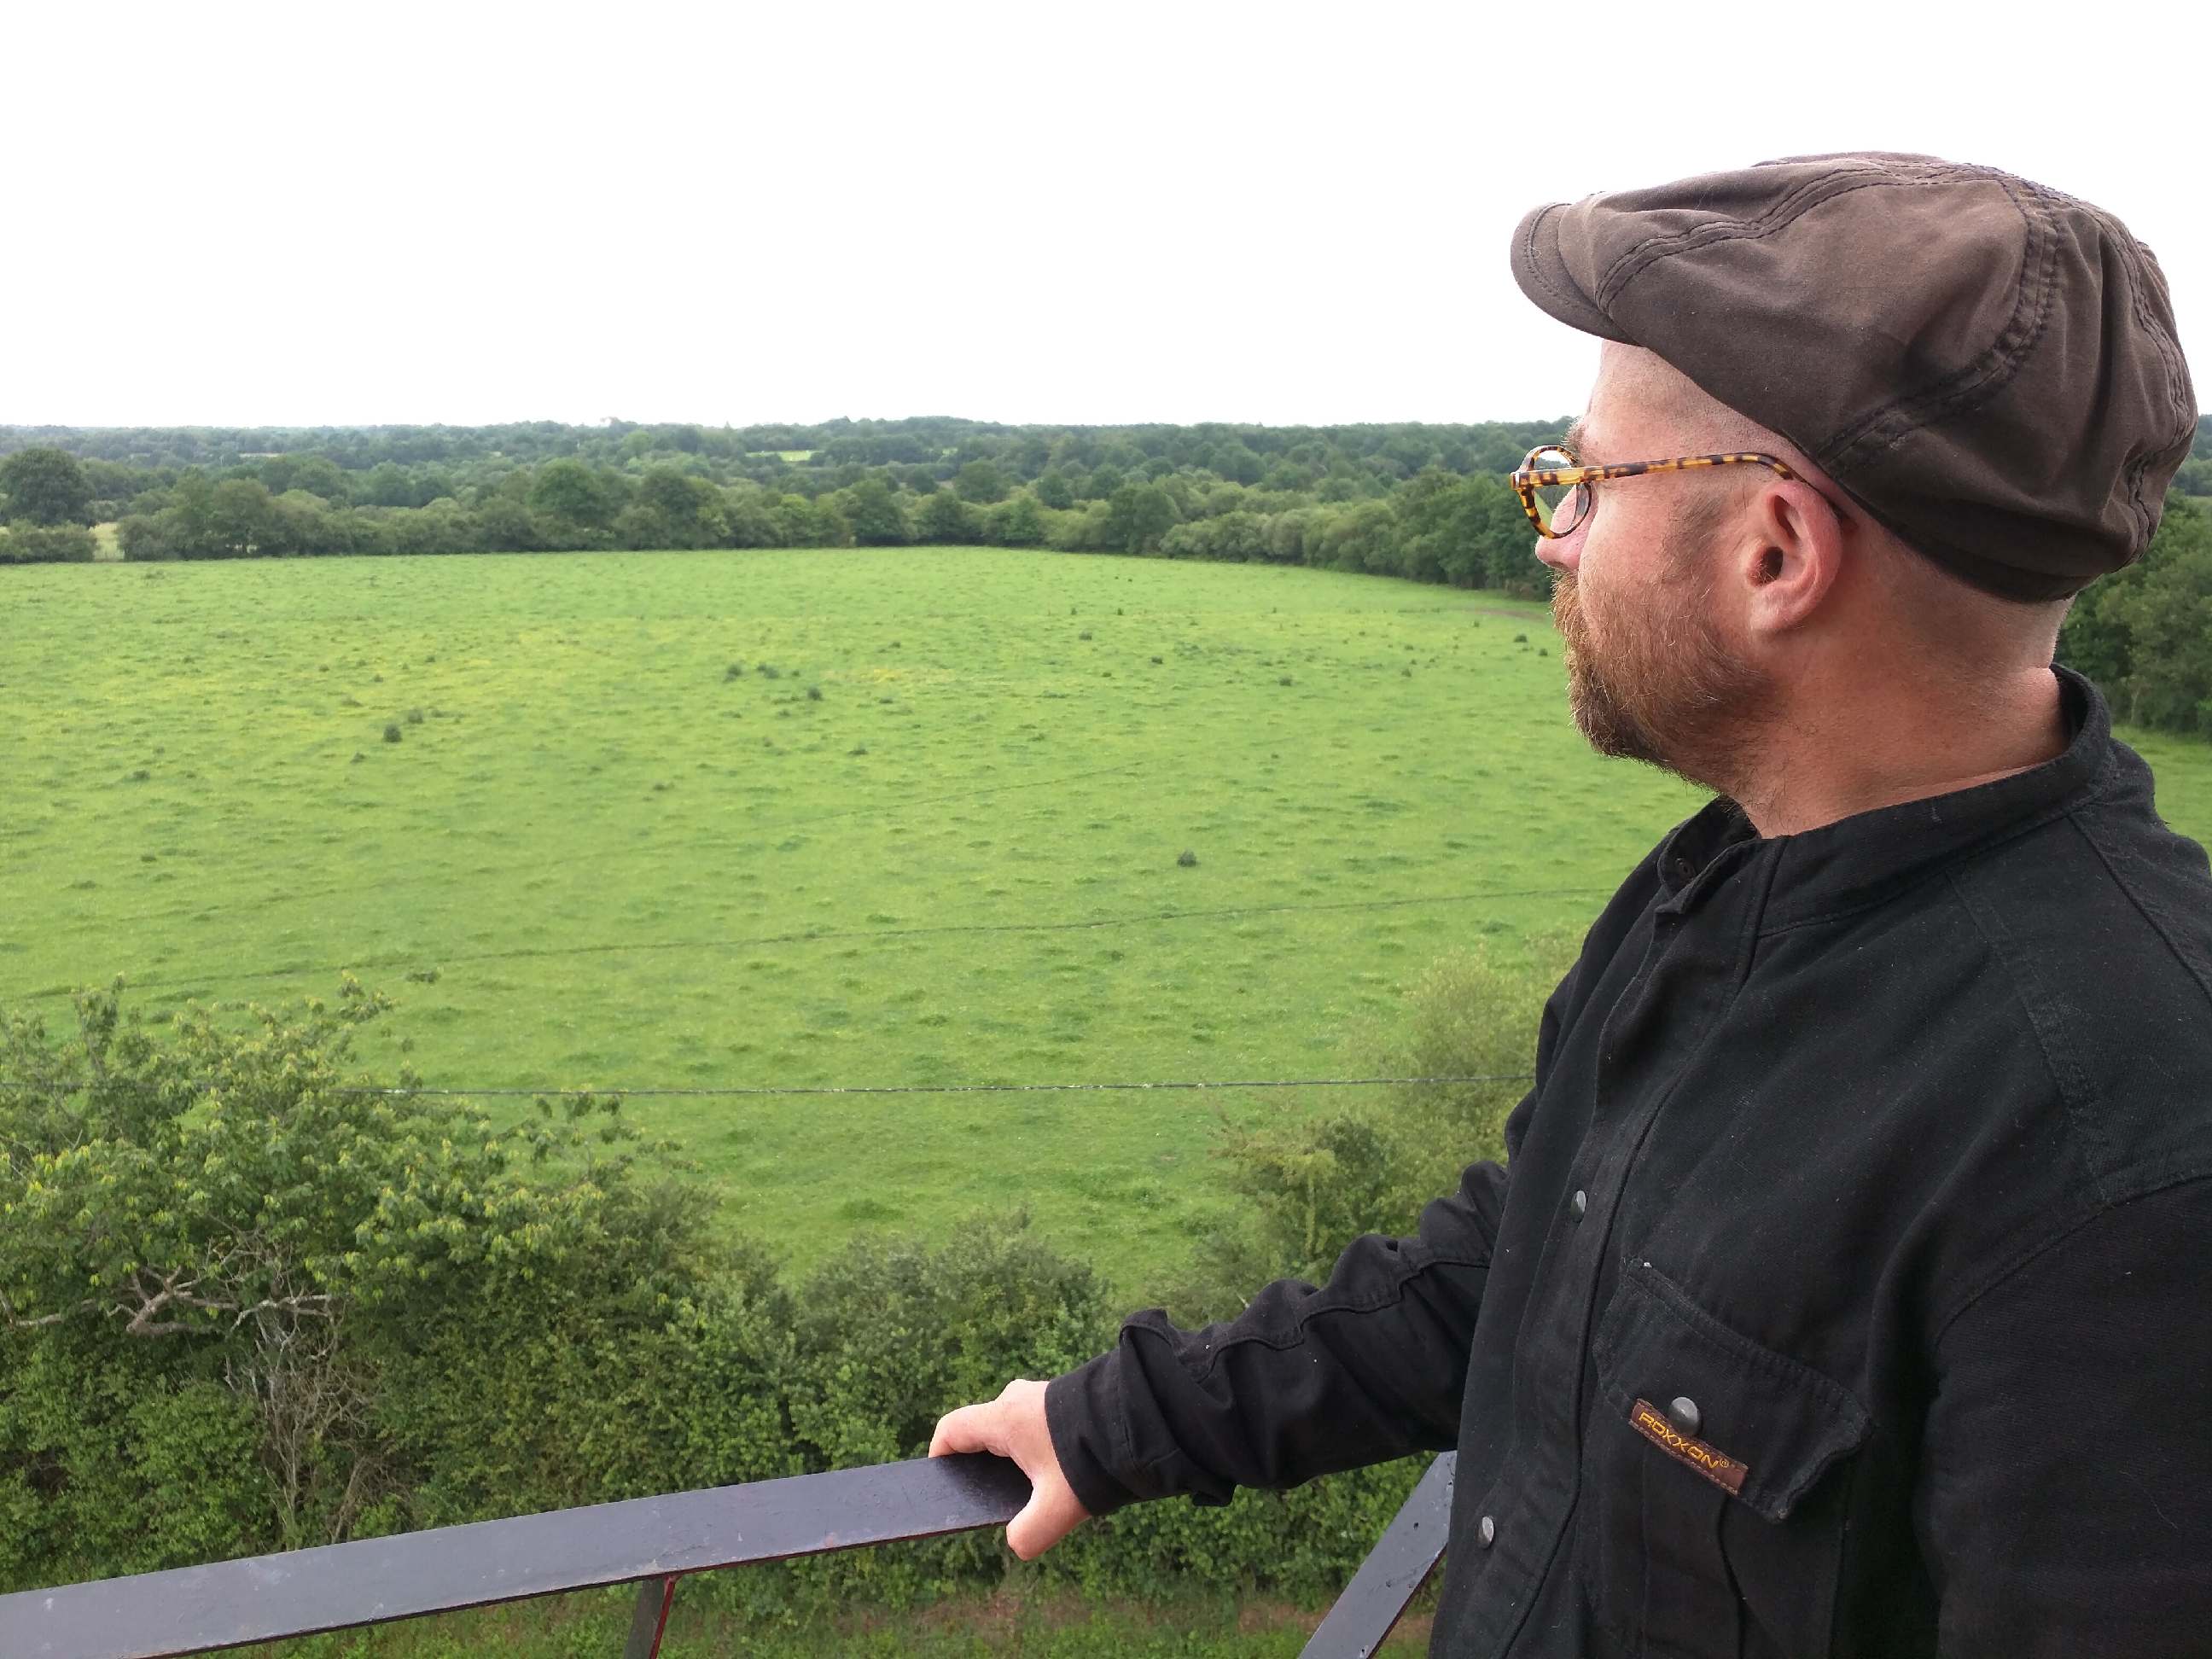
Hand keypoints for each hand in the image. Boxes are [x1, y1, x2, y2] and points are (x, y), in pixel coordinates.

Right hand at [929, 1377, 1090, 1559]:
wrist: (1141, 1420)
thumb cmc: (1093, 1459)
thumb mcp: (1057, 1509)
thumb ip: (1028, 1535)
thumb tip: (1017, 1544)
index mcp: (1003, 1419)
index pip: (952, 1430)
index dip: (940, 1455)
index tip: (943, 1482)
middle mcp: (1016, 1400)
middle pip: (982, 1431)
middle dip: (983, 1464)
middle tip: (996, 1498)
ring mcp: (1041, 1396)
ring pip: (1013, 1428)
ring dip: (1016, 1457)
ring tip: (1036, 1490)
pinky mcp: (1064, 1399)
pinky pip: (1036, 1424)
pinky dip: (1038, 1448)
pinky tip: (1061, 1474)